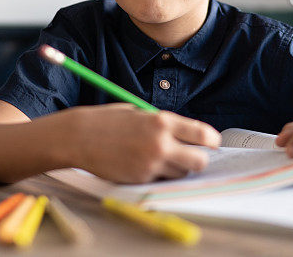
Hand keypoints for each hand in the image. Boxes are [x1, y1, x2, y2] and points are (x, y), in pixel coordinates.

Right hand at [67, 104, 220, 183]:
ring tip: (157, 156)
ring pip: (180, 173)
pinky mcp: (140, 179)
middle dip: (198, 160)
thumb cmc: (109, 121)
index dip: (212, 141)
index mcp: (162, 122)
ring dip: (176, 168)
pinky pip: (160, 180)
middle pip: (200, 161)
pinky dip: (156, 174)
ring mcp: (151, 164)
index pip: (204, 135)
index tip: (211, 143)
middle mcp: (160, 144)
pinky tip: (140, 162)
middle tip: (190, 156)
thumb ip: (164, 124)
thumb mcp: (140, 113)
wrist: (80, 137)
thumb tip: (189, 136)